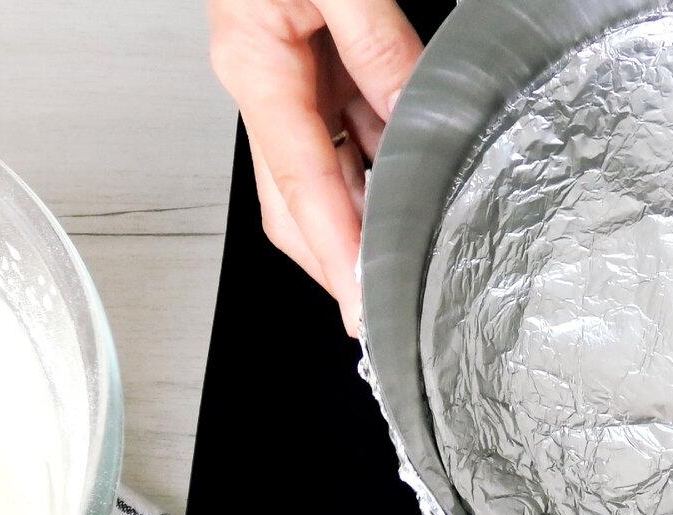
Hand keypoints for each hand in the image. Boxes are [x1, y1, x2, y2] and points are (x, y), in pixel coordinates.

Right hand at [208, 0, 422, 336]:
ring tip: (401, 261)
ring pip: (324, 173)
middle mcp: (265, 84)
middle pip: (297, 200)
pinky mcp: (314, 67)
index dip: (335, 253)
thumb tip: (417, 115)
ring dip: (360, 218)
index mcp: (256, 68)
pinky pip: (346, 135)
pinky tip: (408, 187)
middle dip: (336, 259)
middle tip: (378, 308)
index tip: (362, 304)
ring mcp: (288, 79)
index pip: (301, 184)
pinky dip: (378, 168)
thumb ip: (379, 47)